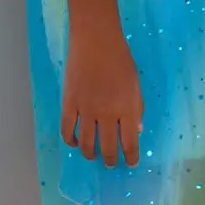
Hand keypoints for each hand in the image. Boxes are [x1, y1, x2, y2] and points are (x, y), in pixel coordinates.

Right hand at [62, 24, 142, 166]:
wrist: (96, 41)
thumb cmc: (120, 59)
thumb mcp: (135, 84)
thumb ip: (137, 108)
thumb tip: (138, 130)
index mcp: (127, 109)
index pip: (130, 142)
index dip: (130, 157)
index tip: (130, 163)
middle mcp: (107, 114)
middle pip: (108, 147)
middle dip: (109, 159)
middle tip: (110, 163)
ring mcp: (86, 110)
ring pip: (86, 143)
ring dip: (90, 154)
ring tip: (92, 156)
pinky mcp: (69, 104)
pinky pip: (67, 129)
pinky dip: (70, 140)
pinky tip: (74, 143)